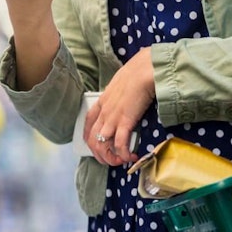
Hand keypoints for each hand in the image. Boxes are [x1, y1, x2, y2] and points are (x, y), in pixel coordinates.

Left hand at [84, 47, 154, 165]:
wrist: (144, 70)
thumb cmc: (136, 73)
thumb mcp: (122, 84)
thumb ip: (120, 94)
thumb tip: (127, 97)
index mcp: (102, 101)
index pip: (88, 123)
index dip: (90, 138)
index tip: (97, 146)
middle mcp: (104, 111)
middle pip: (93, 139)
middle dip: (100, 155)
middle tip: (111, 160)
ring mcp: (112, 117)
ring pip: (102, 145)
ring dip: (110, 157)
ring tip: (121, 161)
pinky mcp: (124, 121)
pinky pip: (120, 144)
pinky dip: (124, 153)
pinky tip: (131, 156)